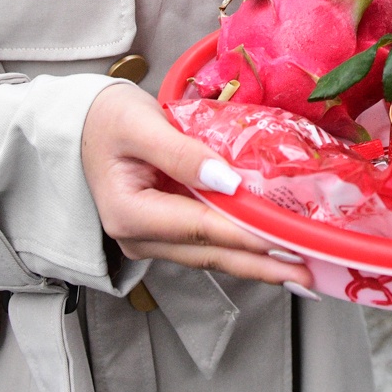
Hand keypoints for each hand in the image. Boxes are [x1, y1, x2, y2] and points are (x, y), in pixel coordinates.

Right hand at [80, 83, 310, 289]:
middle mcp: (140, 238)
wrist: (84, 124)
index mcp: (129, 214)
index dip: (245, 235)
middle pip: (210, 253)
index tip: (285, 242)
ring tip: (299, 270)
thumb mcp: (141, 125)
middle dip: (261, 265)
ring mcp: (153, 239)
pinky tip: (271, 254)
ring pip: (212, 254)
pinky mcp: (167, 231)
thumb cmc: (108, 119)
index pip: (199, 227)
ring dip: (256, 263)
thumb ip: (182, 153)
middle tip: (306, 273)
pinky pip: (209, 242)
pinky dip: (241, 248)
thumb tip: (228, 182)